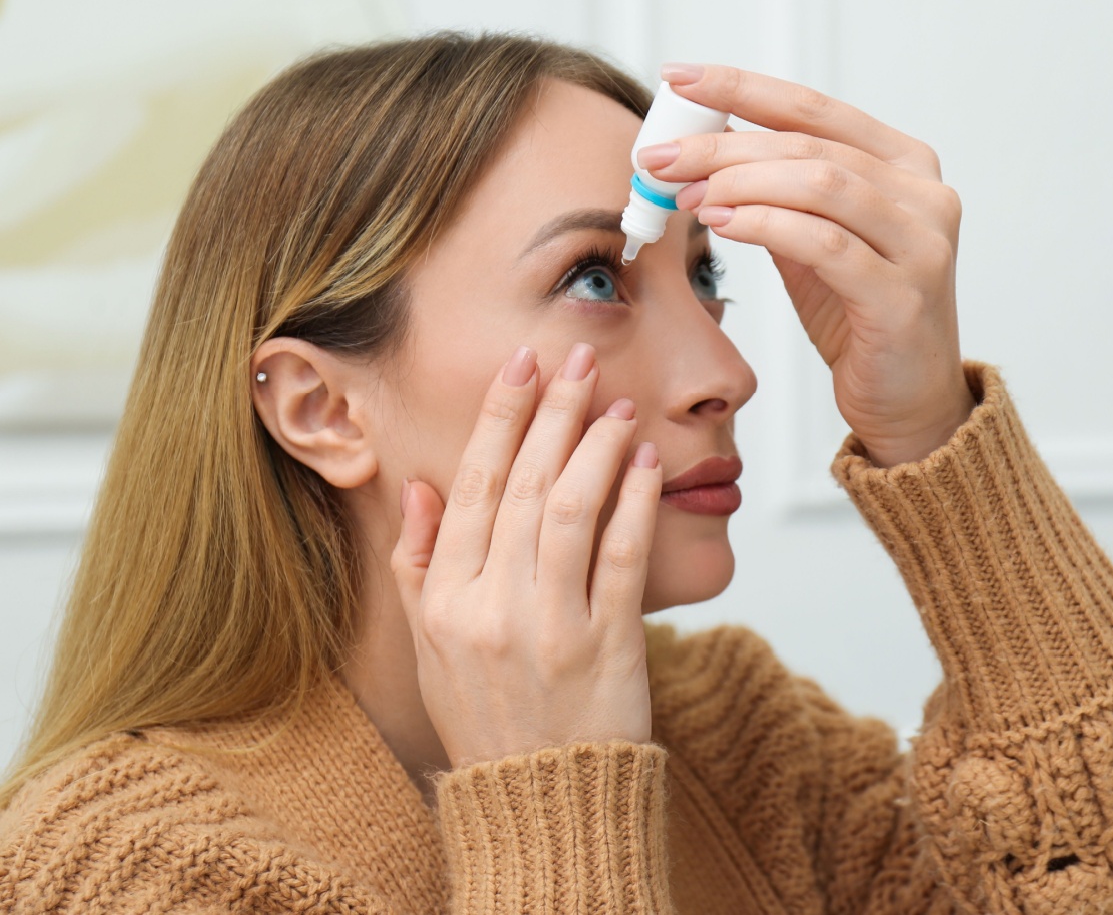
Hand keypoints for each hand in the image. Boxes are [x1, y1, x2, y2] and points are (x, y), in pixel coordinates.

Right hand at [388, 342, 661, 767]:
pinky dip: (636, 504)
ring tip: (618, 402)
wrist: (543, 802)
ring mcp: (548, 627)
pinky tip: (649, 463)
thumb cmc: (490, 718)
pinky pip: (622, 558)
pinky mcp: (607, 646)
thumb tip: (421, 487)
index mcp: (443, 601)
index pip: (470, 487)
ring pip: (568, 511)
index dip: (498, 418)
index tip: (522, 366)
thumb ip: (416, 566)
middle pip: (520, 485)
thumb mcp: (428, 649)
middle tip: (579, 357)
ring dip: (596, 446)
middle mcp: (489, 608)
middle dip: (552, 412)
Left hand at [639, 63, 974, 466]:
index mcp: (905, 165)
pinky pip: (824, 245)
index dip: (742, 88)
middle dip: (723, 145)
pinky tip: (722, 224)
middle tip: (661, 156)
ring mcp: (922, 244)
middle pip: (809, 146)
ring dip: (739, 183)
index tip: (678, 77)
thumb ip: (779, 196)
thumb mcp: (816, 244)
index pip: (814, 109)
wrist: (910, 403)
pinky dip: (765, 226)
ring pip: (819, 185)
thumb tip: (702, 153)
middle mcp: (924, 195)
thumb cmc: (861, 320)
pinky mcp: (904, 296)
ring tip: (685, 193)